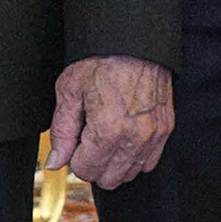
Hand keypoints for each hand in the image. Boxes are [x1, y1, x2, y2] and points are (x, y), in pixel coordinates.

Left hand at [49, 55, 174, 188]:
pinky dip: (134, 156)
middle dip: (94, 163)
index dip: (75, 157)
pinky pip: (149, 162)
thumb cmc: (100, 62)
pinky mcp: (165, 129)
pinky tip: (123, 137)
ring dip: (114, 162)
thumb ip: (61, 132)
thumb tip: (55, 163)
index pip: (86, 171)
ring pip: (129, 174)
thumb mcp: (69, 91)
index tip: (76, 139)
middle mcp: (135, 137)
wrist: (134, 42)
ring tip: (107, 135)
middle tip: (89, 138)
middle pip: (109, 179)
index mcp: (108, 130)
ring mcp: (154, 135)